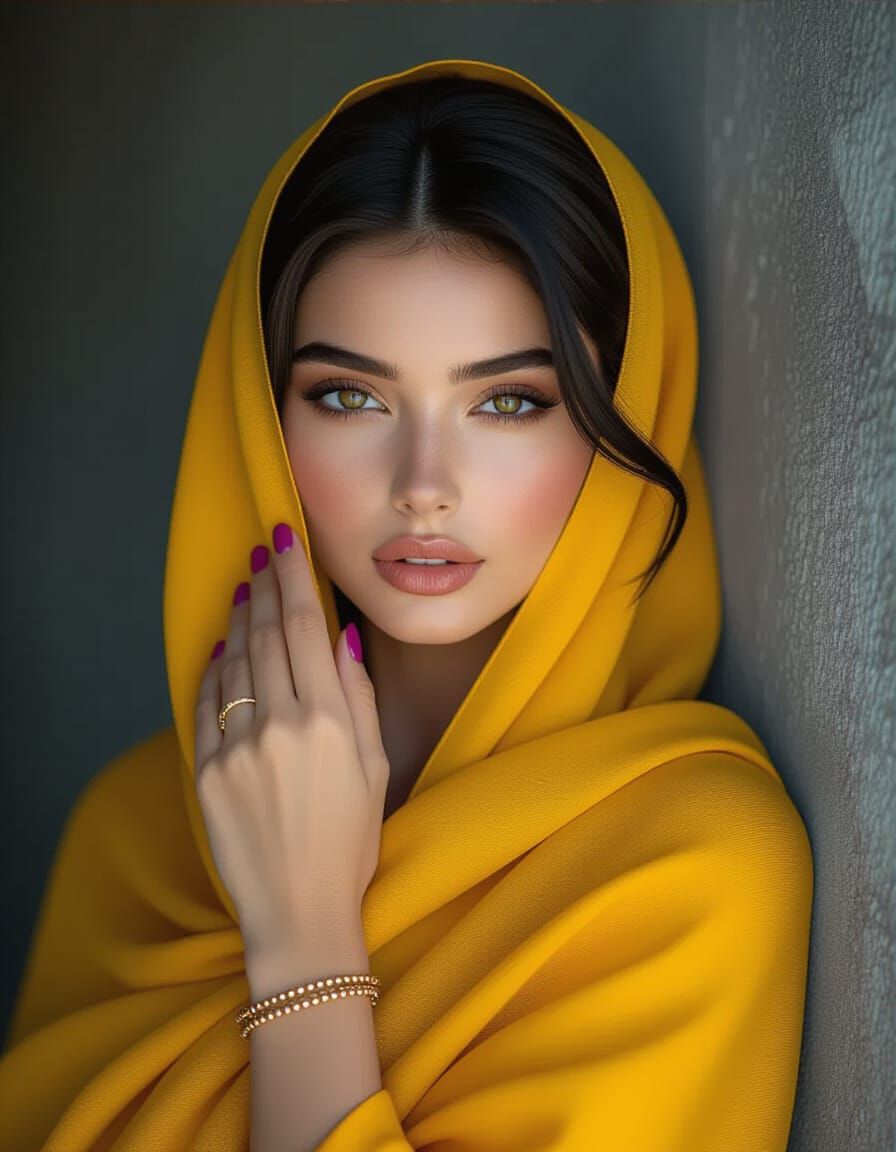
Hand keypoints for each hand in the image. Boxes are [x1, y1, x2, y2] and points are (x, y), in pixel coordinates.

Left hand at [193, 523, 389, 958]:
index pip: (306, 629)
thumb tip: (341, 637)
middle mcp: (282, 726)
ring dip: (239, 619)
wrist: (300, 911)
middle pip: (267, 634)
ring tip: (246, 588)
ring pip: (234, 661)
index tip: (284, 539)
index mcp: (331, 722)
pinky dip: (214, 668)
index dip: (293, 578)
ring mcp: (237, 748)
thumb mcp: (375, 768)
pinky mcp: (206, 772)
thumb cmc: (350, 843)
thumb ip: (358, 698)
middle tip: (263, 548)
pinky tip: (223, 645)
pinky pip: (207, 703)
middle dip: (265, 584)